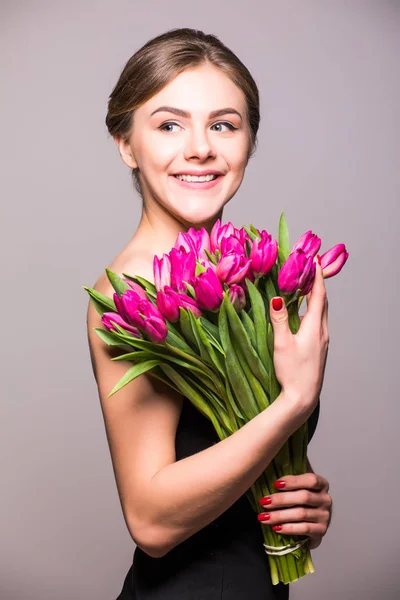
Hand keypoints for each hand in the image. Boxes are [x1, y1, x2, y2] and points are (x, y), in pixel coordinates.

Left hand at [257, 473, 332, 549]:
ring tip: (264, 517)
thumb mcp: (298, 487)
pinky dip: (288, 528)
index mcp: (322, 484)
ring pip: (301, 514)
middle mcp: (325, 499)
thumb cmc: (300, 501)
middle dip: (281, 500)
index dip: (293, 481)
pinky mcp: (321, 531)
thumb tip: (268, 473)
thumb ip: (289, 481)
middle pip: (304, 497)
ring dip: (280, 515)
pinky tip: (276, 527)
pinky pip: (304, 529)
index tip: (275, 484)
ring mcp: (325, 516)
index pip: (311, 480)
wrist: (311, 523)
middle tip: (264, 502)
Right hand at [270, 259, 328, 416]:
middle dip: (317, 284)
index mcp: (315, 327)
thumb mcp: (282, 344)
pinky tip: (304, 313)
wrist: (303, 397)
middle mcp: (322, 332)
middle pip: (323, 302)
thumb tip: (277, 297)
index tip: (315, 261)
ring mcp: (322, 341)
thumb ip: (279, 319)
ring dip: (315, 297)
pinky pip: (318, 323)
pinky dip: (313, 310)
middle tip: (309, 269)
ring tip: (306, 286)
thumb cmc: (292, 371)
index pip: (319, 295)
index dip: (317, 277)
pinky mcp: (319, 349)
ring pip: (321, 313)